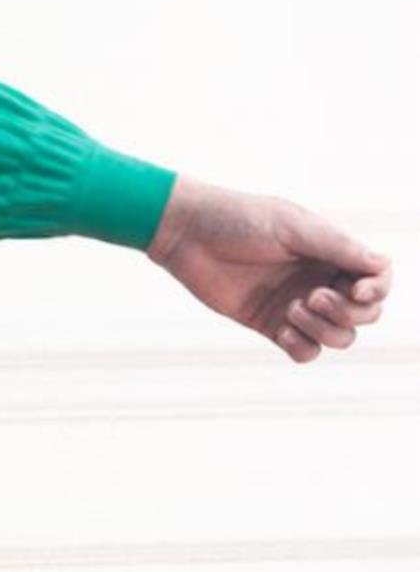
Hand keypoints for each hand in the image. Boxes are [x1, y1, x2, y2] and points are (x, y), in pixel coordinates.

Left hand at [146, 174, 393, 362]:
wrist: (189, 234)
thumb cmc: (239, 220)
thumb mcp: (292, 226)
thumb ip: (337, 247)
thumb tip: (382, 265)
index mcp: (329, 254)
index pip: (376, 280)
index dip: (378, 291)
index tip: (359, 290)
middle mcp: (318, 280)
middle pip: (363, 315)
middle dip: (348, 312)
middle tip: (314, 296)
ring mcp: (295, 305)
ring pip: (338, 337)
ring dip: (325, 330)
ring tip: (294, 308)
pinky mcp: (269, 325)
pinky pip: (304, 351)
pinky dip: (303, 347)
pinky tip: (284, 330)